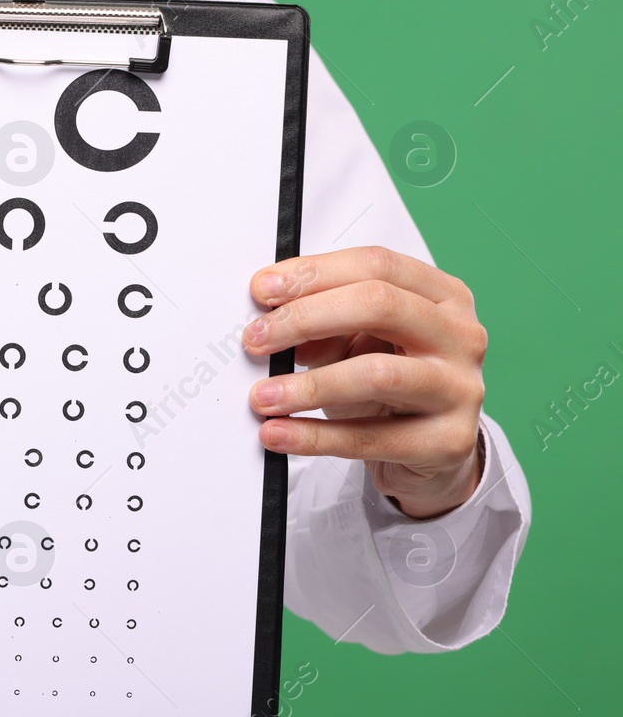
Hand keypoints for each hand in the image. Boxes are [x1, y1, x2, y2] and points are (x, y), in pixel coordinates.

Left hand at [244, 246, 485, 518]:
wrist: (432, 451)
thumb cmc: (392, 386)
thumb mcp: (358, 344)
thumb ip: (323, 326)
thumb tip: (269, 325)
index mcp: (442, 296)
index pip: (376, 265)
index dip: (314, 273)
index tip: (262, 289)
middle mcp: (461, 335)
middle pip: (379, 305)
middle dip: (305, 318)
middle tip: (255, 339)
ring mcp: (460, 388)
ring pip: (377, 374)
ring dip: (308, 385)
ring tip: (262, 397)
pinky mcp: (448, 441)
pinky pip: (370, 438)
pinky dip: (314, 436)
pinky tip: (278, 434)